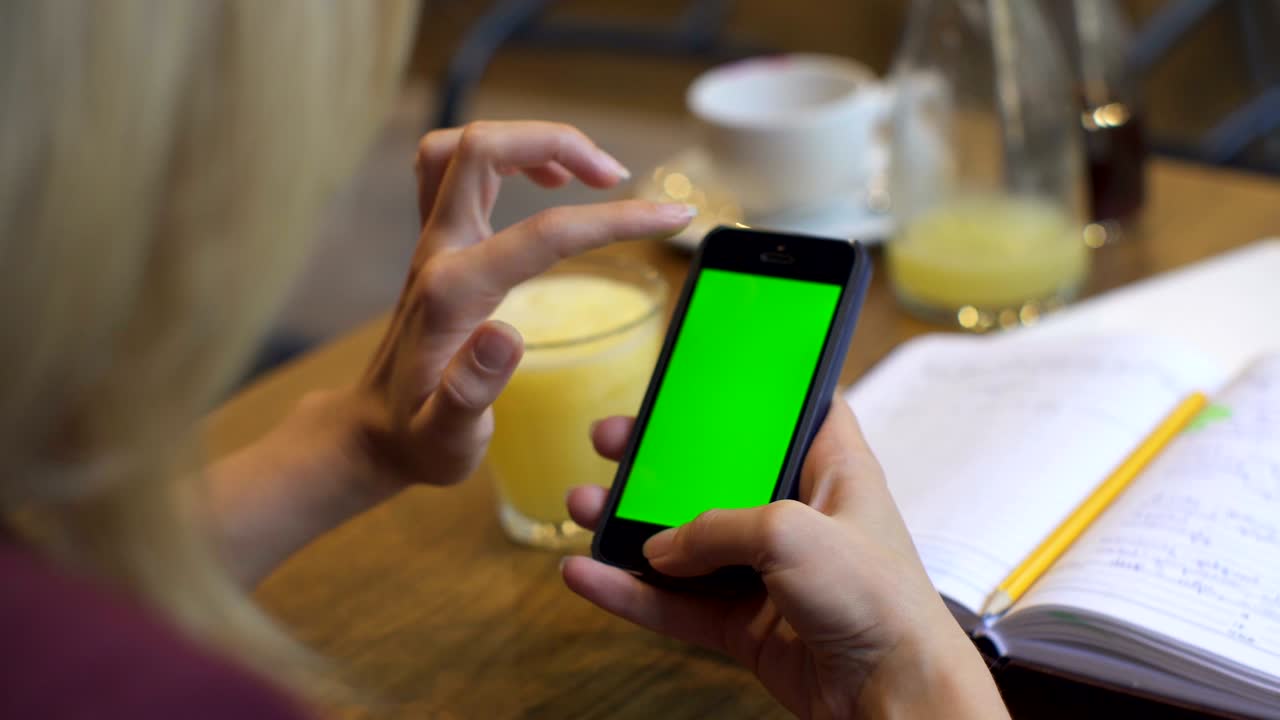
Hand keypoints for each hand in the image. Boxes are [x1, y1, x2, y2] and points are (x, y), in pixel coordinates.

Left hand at [326, 121, 693, 496]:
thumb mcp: (448, 436)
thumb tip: (506, 336)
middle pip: (484, 149)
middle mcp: (438, 253)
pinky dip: (503, 156)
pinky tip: (544, 183)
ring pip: (462, 147)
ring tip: (582, 171)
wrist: (371, 433)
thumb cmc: (418, 439)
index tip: (671, 217)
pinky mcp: (434, 245)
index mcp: (453, 294)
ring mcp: (431, 243)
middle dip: (558, 141)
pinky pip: (454, 169)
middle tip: (615, 176)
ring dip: (526, 140)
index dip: (617, 220)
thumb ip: (472, 390)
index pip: (546, 233)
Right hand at [562, 401, 1008, 718]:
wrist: (893, 696)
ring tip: (581, 506)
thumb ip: (715, 529)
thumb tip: (661, 548)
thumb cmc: (881, 601)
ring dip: (630, 527)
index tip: (701, 370)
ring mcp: (769, 572)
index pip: (789, 410)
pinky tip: (588, 576)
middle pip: (715, 473)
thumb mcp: (792, 532)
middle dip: (659, 458)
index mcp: (830, 469)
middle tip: (614, 440)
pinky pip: (676, 603)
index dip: (749, 389)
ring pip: (686, 542)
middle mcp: (797, 515)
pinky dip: (630, 593)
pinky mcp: (747, 624)